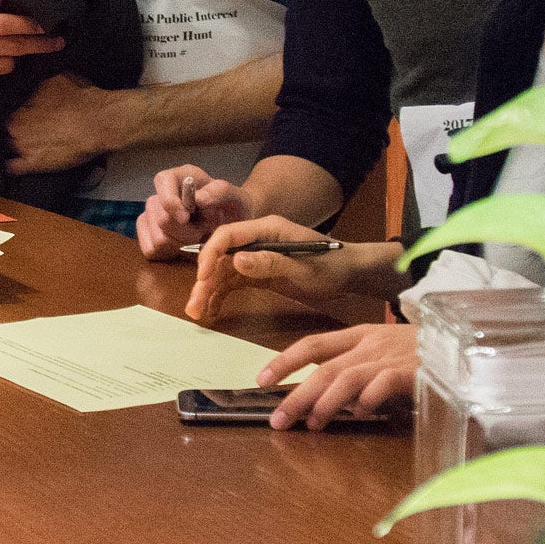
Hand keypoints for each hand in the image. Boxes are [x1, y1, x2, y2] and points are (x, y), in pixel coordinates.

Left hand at [5, 74, 119, 173]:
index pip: (6, 109)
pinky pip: (12, 167)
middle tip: (29, 127)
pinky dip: (13, 165)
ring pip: (7, 146)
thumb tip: (30, 81)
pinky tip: (18, 162)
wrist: (97, 123)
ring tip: (28, 144)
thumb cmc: (80, 99)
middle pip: (6, 128)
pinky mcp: (32, 164)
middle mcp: (14, 126)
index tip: (23, 113)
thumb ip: (37, 83)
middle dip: (15, 128)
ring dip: (13, 145)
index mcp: (17, 104)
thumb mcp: (55, 79)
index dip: (15, 112)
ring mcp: (21, 147)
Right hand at [136, 165, 251, 260]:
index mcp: (179, 177)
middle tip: (204, 230)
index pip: (162, 181)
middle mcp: (161, 194)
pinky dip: (170, 253)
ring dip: (181, 244)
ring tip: (196, 237)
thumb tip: (198, 199)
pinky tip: (183, 246)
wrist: (235, 224)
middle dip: (186, 232)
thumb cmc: (234, 207)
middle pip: (161, 219)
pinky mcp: (149, 236)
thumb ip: (219, 192)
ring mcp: (151, 216)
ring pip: (157, 239)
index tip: (187, 218)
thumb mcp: (236, 196)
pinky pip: (151, 250)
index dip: (171, 202)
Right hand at [186, 215, 374, 321]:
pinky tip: (213, 311)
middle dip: (204, 281)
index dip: (210, 255)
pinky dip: (221, 296)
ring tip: (197, 313)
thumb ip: (270, 263)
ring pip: (222, 272)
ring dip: (208, 291)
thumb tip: (235, 260)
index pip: (228, 236)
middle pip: (220, 257)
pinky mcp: (258, 273)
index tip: (203, 279)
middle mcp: (256, 240)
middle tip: (194, 306)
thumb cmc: (332, 265)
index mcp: (266, 229)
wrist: (350, 273)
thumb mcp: (303, 267)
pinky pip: (233, 283)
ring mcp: (256, 257)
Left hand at [255, 324, 418, 430]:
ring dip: (324, 403)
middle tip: (278, 420)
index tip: (260, 379)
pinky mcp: (410, 371)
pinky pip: (381, 385)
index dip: (284, 360)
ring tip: (311, 424)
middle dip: (296, 395)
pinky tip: (359, 414)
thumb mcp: (385, 350)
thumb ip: (358, 369)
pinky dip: (367, 400)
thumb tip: (327, 399)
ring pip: (346, 378)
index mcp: (360, 335)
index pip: (313, 344)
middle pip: (323, 369)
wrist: (464, 342)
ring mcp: (389, 357)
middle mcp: (370, 344)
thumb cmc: (423, 351)